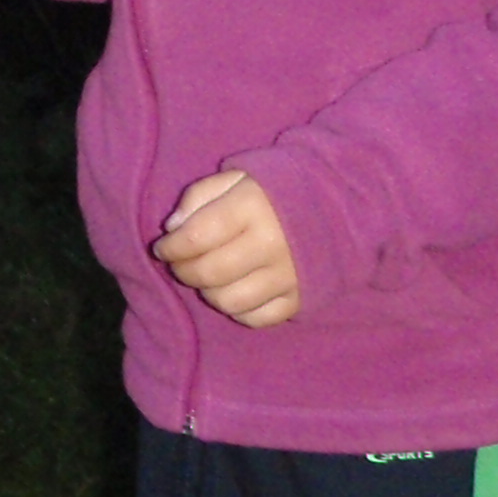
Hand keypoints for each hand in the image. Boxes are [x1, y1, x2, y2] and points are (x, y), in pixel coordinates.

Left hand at [155, 170, 300, 325]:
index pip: (195, 238)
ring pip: (230, 301)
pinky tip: (234, 292)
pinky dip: (238, 311)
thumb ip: (198, 197)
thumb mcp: (234, 178)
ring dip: (208, 293)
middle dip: (183, 271)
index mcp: (252, 207)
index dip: (170, 248)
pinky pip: (258, 318)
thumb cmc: (273, 191)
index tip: (161, 248)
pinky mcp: (302, 298)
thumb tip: (172, 229)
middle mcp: (272, 243)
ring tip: (206, 278)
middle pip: (209, 273)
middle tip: (179, 264)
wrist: (336, 206)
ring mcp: (289, 275)